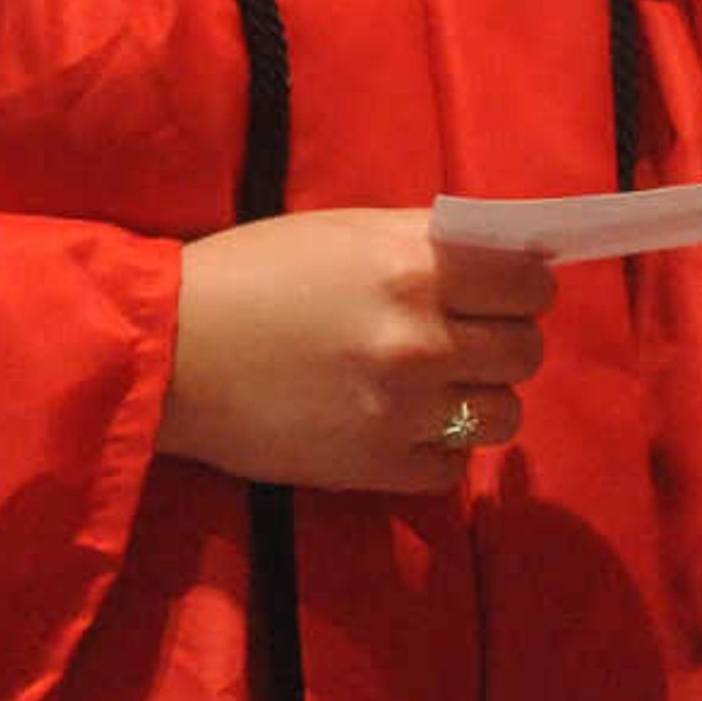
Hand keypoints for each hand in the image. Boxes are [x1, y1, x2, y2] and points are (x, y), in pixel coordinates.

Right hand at [157, 211, 554, 492]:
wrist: (171, 353)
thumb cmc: (249, 273)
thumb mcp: (341, 232)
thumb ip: (422, 243)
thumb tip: (499, 256)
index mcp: (412, 265)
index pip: (530, 283)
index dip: (521, 285)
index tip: (500, 289)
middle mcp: (422, 338)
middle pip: (526, 349)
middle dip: (503, 338)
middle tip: (463, 334)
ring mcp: (406, 410)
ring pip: (505, 413)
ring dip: (478, 396)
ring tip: (434, 384)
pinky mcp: (383, 468)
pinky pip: (456, 466)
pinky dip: (438, 446)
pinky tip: (401, 423)